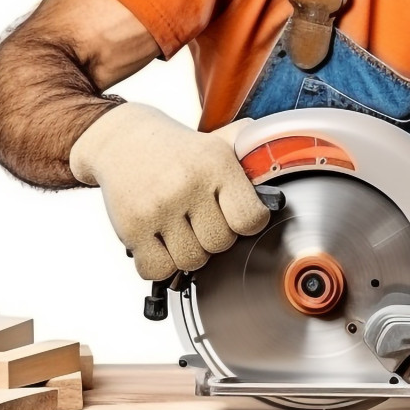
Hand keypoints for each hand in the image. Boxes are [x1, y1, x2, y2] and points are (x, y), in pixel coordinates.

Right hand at [69, 103, 270, 279]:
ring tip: (180, 228)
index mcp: (216, 163)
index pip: (251, 219)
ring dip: (188, 252)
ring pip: (190, 261)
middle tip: (201, 219)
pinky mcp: (131, 227)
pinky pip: (157, 269)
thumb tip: (286, 166)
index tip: (236, 216)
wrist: (123, 140)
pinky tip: (159, 241)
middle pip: (220, 245)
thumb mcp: (218, 143)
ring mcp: (158, 207)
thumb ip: (251, 158)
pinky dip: (160, 263)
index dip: (246, 224)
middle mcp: (187, 184)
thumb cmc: (177, 150)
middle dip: (214, 238)